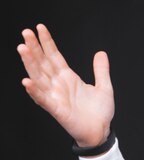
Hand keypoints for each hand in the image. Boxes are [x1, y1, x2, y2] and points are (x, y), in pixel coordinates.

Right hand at [17, 23, 114, 146]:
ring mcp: (56, 96)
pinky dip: (35, 91)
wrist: (101, 131)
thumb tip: (100, 52)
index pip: (54, 56)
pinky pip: (43, 99)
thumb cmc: (99, 112)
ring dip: (30, 64)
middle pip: (43, 63)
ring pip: (39, 77)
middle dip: (34, 48)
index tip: (39, 28)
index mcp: (68, 78)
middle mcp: (58, 85)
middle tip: (25, 32)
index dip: (47, 42)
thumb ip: (101, 70)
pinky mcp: (57, 110)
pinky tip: (27, 81)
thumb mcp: (104, 87)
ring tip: (22, 48)